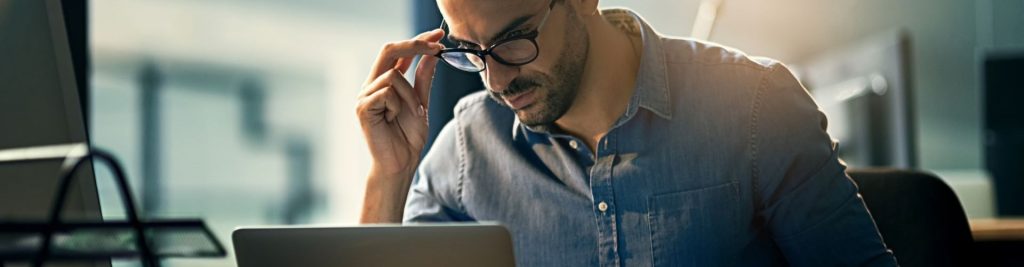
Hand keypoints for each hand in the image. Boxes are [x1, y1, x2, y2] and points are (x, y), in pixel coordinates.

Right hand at [356, 29, 443, 179]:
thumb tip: (432, 55)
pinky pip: (387, 93)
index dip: (417, 40)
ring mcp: (364, 96)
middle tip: (436, 46)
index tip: (438, 35)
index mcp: (383, 82)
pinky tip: (394, 120)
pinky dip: (398, 106)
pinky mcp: (362, 107)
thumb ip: (423, 79)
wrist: (400, 164)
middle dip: (414, 45)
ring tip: (411, 114)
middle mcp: (371, 85)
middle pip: (389, 51)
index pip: (398, 53)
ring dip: (410, 96)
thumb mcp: (421, 103)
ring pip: (393, 76)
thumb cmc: (407, 138)